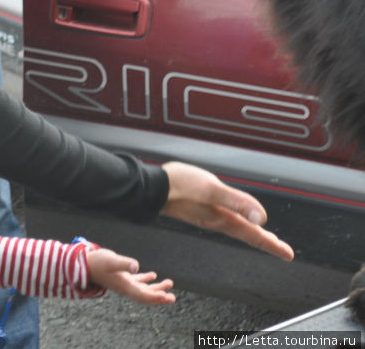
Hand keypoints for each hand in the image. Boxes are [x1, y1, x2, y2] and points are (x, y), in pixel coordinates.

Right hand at [86, 247, 175, 305]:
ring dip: (156, 288)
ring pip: (143, 289)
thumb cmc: (98, 262)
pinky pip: (137, 281)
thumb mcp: (112, 261)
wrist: (85, 264)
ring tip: (169, 284)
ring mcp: (124, 282)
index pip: (143, 295)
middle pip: (146, 296)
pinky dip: (146, 280)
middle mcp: (126, 287)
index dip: (155, 297)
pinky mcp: (122, 276)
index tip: (167, 297)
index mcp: (125, 286)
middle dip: (159, 297)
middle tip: (172, 298)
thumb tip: (136, 266)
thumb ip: (124, 263)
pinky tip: (153, 275)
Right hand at [161, 162, 293, 260]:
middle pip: (247, 234)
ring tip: (264, 236)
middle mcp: (218, 220)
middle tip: (281, 249)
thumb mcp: (213, 189)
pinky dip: (238, 224)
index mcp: (224, 218)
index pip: (254, 234)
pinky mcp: (200, 210)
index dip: (272, 244)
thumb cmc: (181, 186)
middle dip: (265, 242)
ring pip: (238, 229)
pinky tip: (235, 219)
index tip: (287, 254)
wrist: (153, 188)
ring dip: (253, 233)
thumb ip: (238, 202)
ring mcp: (208, 216)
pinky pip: (226, 222)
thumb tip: (262, 217)